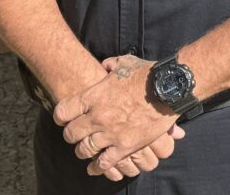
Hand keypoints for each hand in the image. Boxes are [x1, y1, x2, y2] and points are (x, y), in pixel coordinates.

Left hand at [54, 55, 182, 176]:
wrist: (169, 88)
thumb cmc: (147, 73)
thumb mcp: (124, 62)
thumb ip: (110, 65)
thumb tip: (104, 66)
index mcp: (94, 96)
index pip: (63, 112)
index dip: (61, 117)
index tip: (63, 119)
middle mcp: (98, 116)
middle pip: (71, 134)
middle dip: (71, 135)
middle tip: (75, 135)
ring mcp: (111, 133)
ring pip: (85, 150)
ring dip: (83, 151)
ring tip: (85, 151)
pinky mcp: (126, 146)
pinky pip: (104, 163)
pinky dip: (97, 167)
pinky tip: (94, 167)